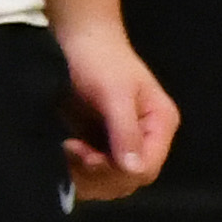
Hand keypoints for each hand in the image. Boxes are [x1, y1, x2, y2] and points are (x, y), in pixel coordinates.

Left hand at [56, 19, 179, 201]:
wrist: (77, 39)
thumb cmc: (99, 59)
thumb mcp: (114, 92)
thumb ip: (125, 131)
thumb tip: (134, 169)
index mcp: (160, 124)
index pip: (148, 167)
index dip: (118, 171)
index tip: (88, 156)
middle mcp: (146, 139)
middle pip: (129, 180)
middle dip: (100, 175)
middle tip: (72, 150)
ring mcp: (123, 144)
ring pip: (110, 181)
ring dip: (85, 176)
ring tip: (65, 149)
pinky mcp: (100, 144)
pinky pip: (93, 172)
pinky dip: (77, 170)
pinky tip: (62, 152)